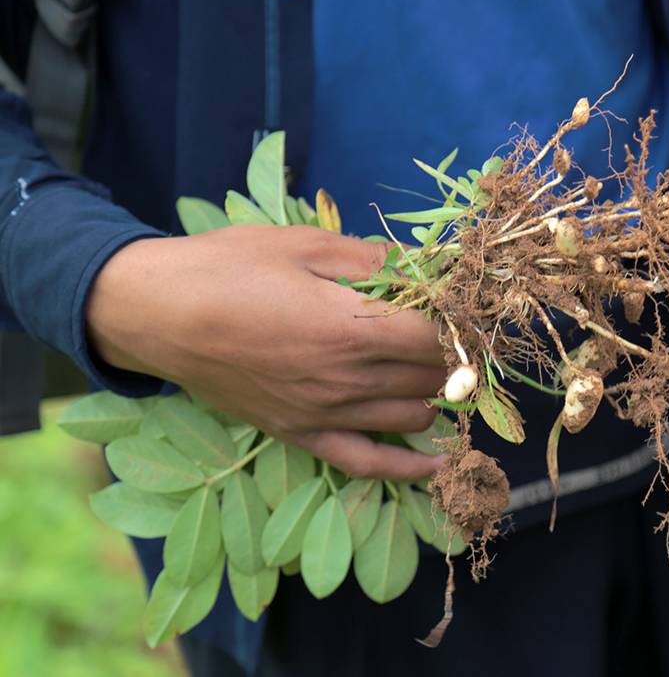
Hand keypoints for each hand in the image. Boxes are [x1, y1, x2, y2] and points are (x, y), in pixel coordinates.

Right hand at [86, 224, 447, 481]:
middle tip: (458, 332)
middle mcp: (347, 380)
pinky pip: (368, 463)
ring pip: (413, 416)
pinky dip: (409, 468)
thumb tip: (425, 266)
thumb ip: (373, 258)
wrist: (157, 314)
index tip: (467, 306)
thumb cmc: (229, 267)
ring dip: (438, 394)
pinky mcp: (302, 434)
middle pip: (433, 377)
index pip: (439, 337)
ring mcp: (325, 414)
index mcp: (353, 327)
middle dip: (456, 355)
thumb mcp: (306, 244)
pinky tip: (440, 462)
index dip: (462, 322)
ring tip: (443, 370)